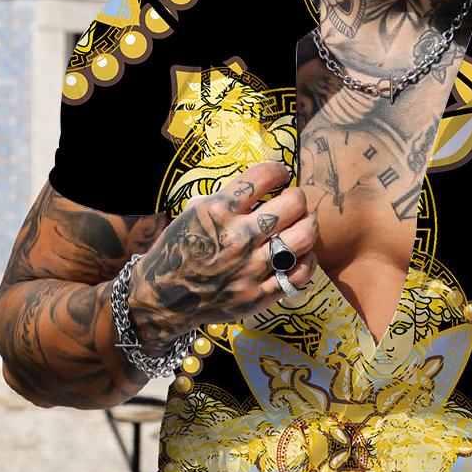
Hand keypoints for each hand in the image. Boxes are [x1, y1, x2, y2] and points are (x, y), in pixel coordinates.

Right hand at [126, 160, 317, 352]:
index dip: (278, 171)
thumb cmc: (178, 252)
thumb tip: (250, 189)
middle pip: (291, 205)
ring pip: (301, 238)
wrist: (163, 299)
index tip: (281, 176)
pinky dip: (307, 261)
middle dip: (298, 198)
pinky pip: (298, 275)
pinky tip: (301, 256)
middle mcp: (238, 238)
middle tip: (294, 202)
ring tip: (303, 225)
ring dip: (308, 227)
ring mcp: (250, 269)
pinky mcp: (258, 295)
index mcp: (218, 212)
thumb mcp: (190, 216)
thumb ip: (220, 201)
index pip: (262, 177)